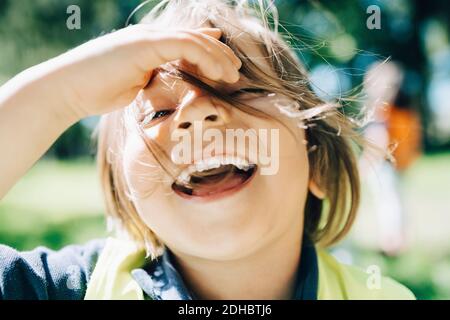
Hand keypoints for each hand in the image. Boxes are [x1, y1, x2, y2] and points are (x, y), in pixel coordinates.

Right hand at [32, 25, 241, 121]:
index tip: (226, 71)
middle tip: (236, 72)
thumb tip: (173, 81)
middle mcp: (151, 36)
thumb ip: (157, 77)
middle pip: (196, 38)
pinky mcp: (145, 44)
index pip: (187, 43)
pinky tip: (218, 73)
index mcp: (149, 45)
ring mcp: (148, 38)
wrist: (69, 90)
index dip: (210, 54)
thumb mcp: (136, 84)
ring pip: (194, 40)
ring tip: (233, 75)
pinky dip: (205, 57)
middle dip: (220, 54)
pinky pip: (184, 45)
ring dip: (218, 57)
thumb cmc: (98, 91)